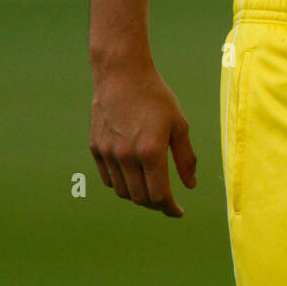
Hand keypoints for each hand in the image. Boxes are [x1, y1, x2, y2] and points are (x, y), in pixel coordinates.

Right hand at [89, 62, 196, 216]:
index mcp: (151, 151)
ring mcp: (108, 153)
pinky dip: (120, 184)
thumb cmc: (155, 96)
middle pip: (140, 198)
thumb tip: (190, 185)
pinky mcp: (95, 148)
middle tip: (165, 200)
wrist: (122, 74)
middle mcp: (127, 156)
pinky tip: (131, 177)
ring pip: (122, 191)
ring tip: (149, 188)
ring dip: (137, 196)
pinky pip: (108, 178)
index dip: (170, 208)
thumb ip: (185, 157)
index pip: (159, 194)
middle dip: (155, 204)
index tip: (177, 211)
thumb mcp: (178, 124)